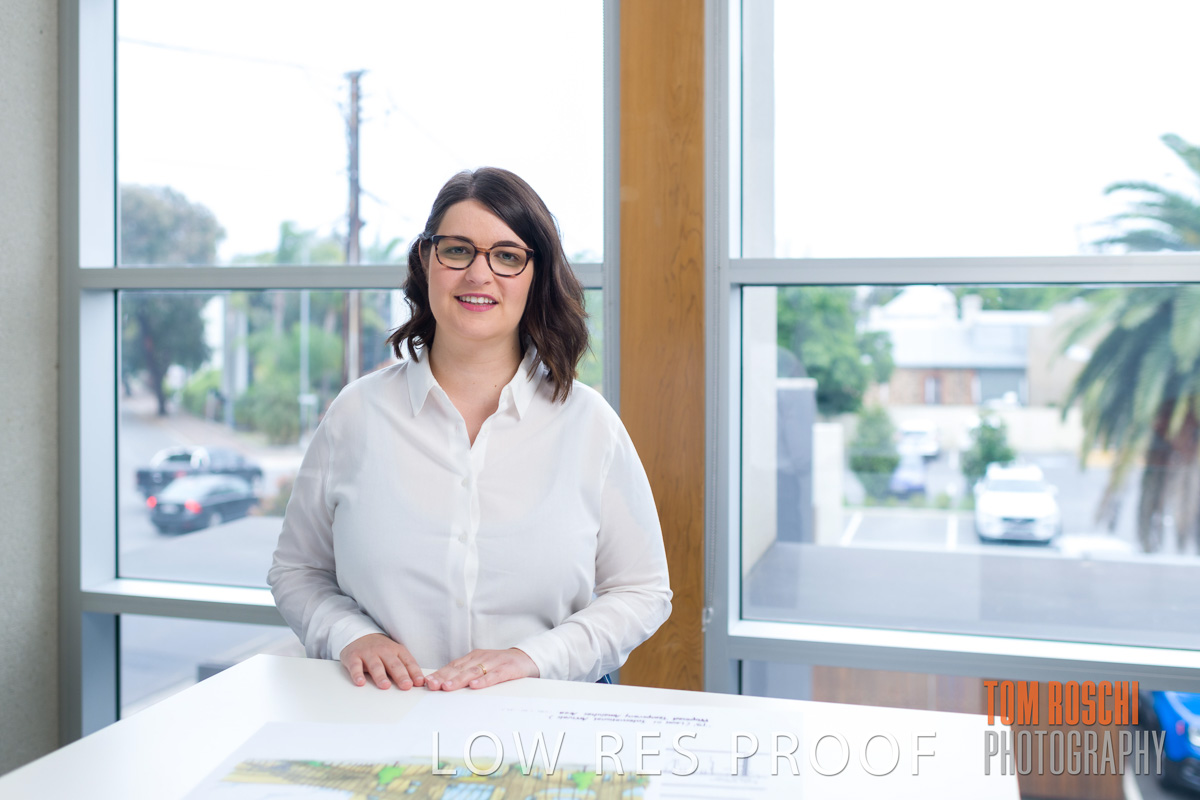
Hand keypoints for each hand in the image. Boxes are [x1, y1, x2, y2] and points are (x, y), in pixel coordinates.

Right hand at [339, 633, 424, 689]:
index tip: (420, 682)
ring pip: (376, 665)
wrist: (359, 635)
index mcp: (397, 650)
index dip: (415, 672)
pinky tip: (360, 682)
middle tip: (406, 686)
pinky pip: (356, 666)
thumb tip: (418, 683)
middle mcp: (384, 651)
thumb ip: (404, 667)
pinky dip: (357, 674)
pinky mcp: (354, 657)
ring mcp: (368, 653)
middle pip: (394, 664)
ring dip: (381, 676)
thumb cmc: (381, 650)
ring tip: (385, 686)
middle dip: (401, 675)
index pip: (408, 662)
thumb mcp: (395, 655)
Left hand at [424, 648, 538, 690]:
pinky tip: (475, 686)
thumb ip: (466, 673)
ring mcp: (494, 663)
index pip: (453, 666)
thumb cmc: (501, 665)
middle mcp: (481, 658)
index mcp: (473, 658)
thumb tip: (444, 685)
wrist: (527, 657)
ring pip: (474, 672)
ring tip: (447, 687)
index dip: (440, 674)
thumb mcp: (482, 666)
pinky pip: (494, 676)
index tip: (427, 683)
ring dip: (459, 680)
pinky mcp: (507, 668)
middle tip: (432, 685)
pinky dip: (484, 681)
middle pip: (460, 669)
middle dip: (444, 677)